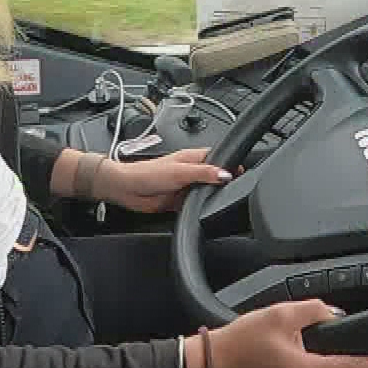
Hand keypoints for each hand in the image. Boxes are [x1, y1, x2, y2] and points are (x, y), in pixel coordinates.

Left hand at [94, 148, 232, 213]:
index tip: (241, 172)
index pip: (219, 158)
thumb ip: (204, 173)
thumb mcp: (180, 171)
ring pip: (206, 192)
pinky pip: (196, 204)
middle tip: (232, 189)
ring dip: (211, 196)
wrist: (126, 189)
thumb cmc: (146, 173)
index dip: (231, 164)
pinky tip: (203, 209)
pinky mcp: (180, 201)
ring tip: (218, 200)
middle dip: (223, 183)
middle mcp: (191, 171)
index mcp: (193, 158)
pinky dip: (200, 207)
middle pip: (215, 177)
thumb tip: (226, 174)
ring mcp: (186, 186)